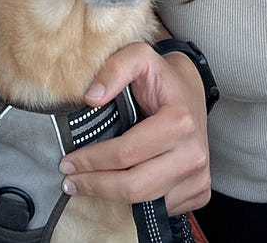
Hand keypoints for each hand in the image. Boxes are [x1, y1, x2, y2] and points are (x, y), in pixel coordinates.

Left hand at [58, 41, 210, 214]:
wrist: (192, 91)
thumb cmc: (162, 78)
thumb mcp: (138, 57)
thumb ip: (114, 69)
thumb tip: (91, 97)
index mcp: (179, 121)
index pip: (126, 153)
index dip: (91, 160)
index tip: (67, 161)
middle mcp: (194, 153)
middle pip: (134, 185)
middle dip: (95, 185)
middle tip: (69, 181)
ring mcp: (199, 176)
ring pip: (146, 202)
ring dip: (111, 197)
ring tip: (86, 185)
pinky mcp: (199, 191)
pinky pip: (162, 208)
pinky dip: (136, 203)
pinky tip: (119, 189)